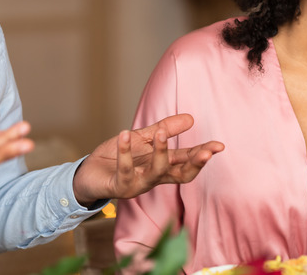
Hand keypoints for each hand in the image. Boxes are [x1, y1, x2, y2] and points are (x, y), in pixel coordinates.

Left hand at [72, 114, 224, 202]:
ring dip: (160, 152)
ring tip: (161, 133)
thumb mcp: (143, 139)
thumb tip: (191, 119)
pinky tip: (124, 134)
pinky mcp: (119, 187)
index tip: (218, 146)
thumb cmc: (116, 158)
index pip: (187, 162)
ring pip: (156, 172)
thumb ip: (165, 129)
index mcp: (162, 167)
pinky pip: (124, 170)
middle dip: (194, 163)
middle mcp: (154, 178)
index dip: (203, 155)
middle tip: (206, 152)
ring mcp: (138, 184)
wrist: (88, 172)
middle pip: (180, 174)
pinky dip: (124, 152)